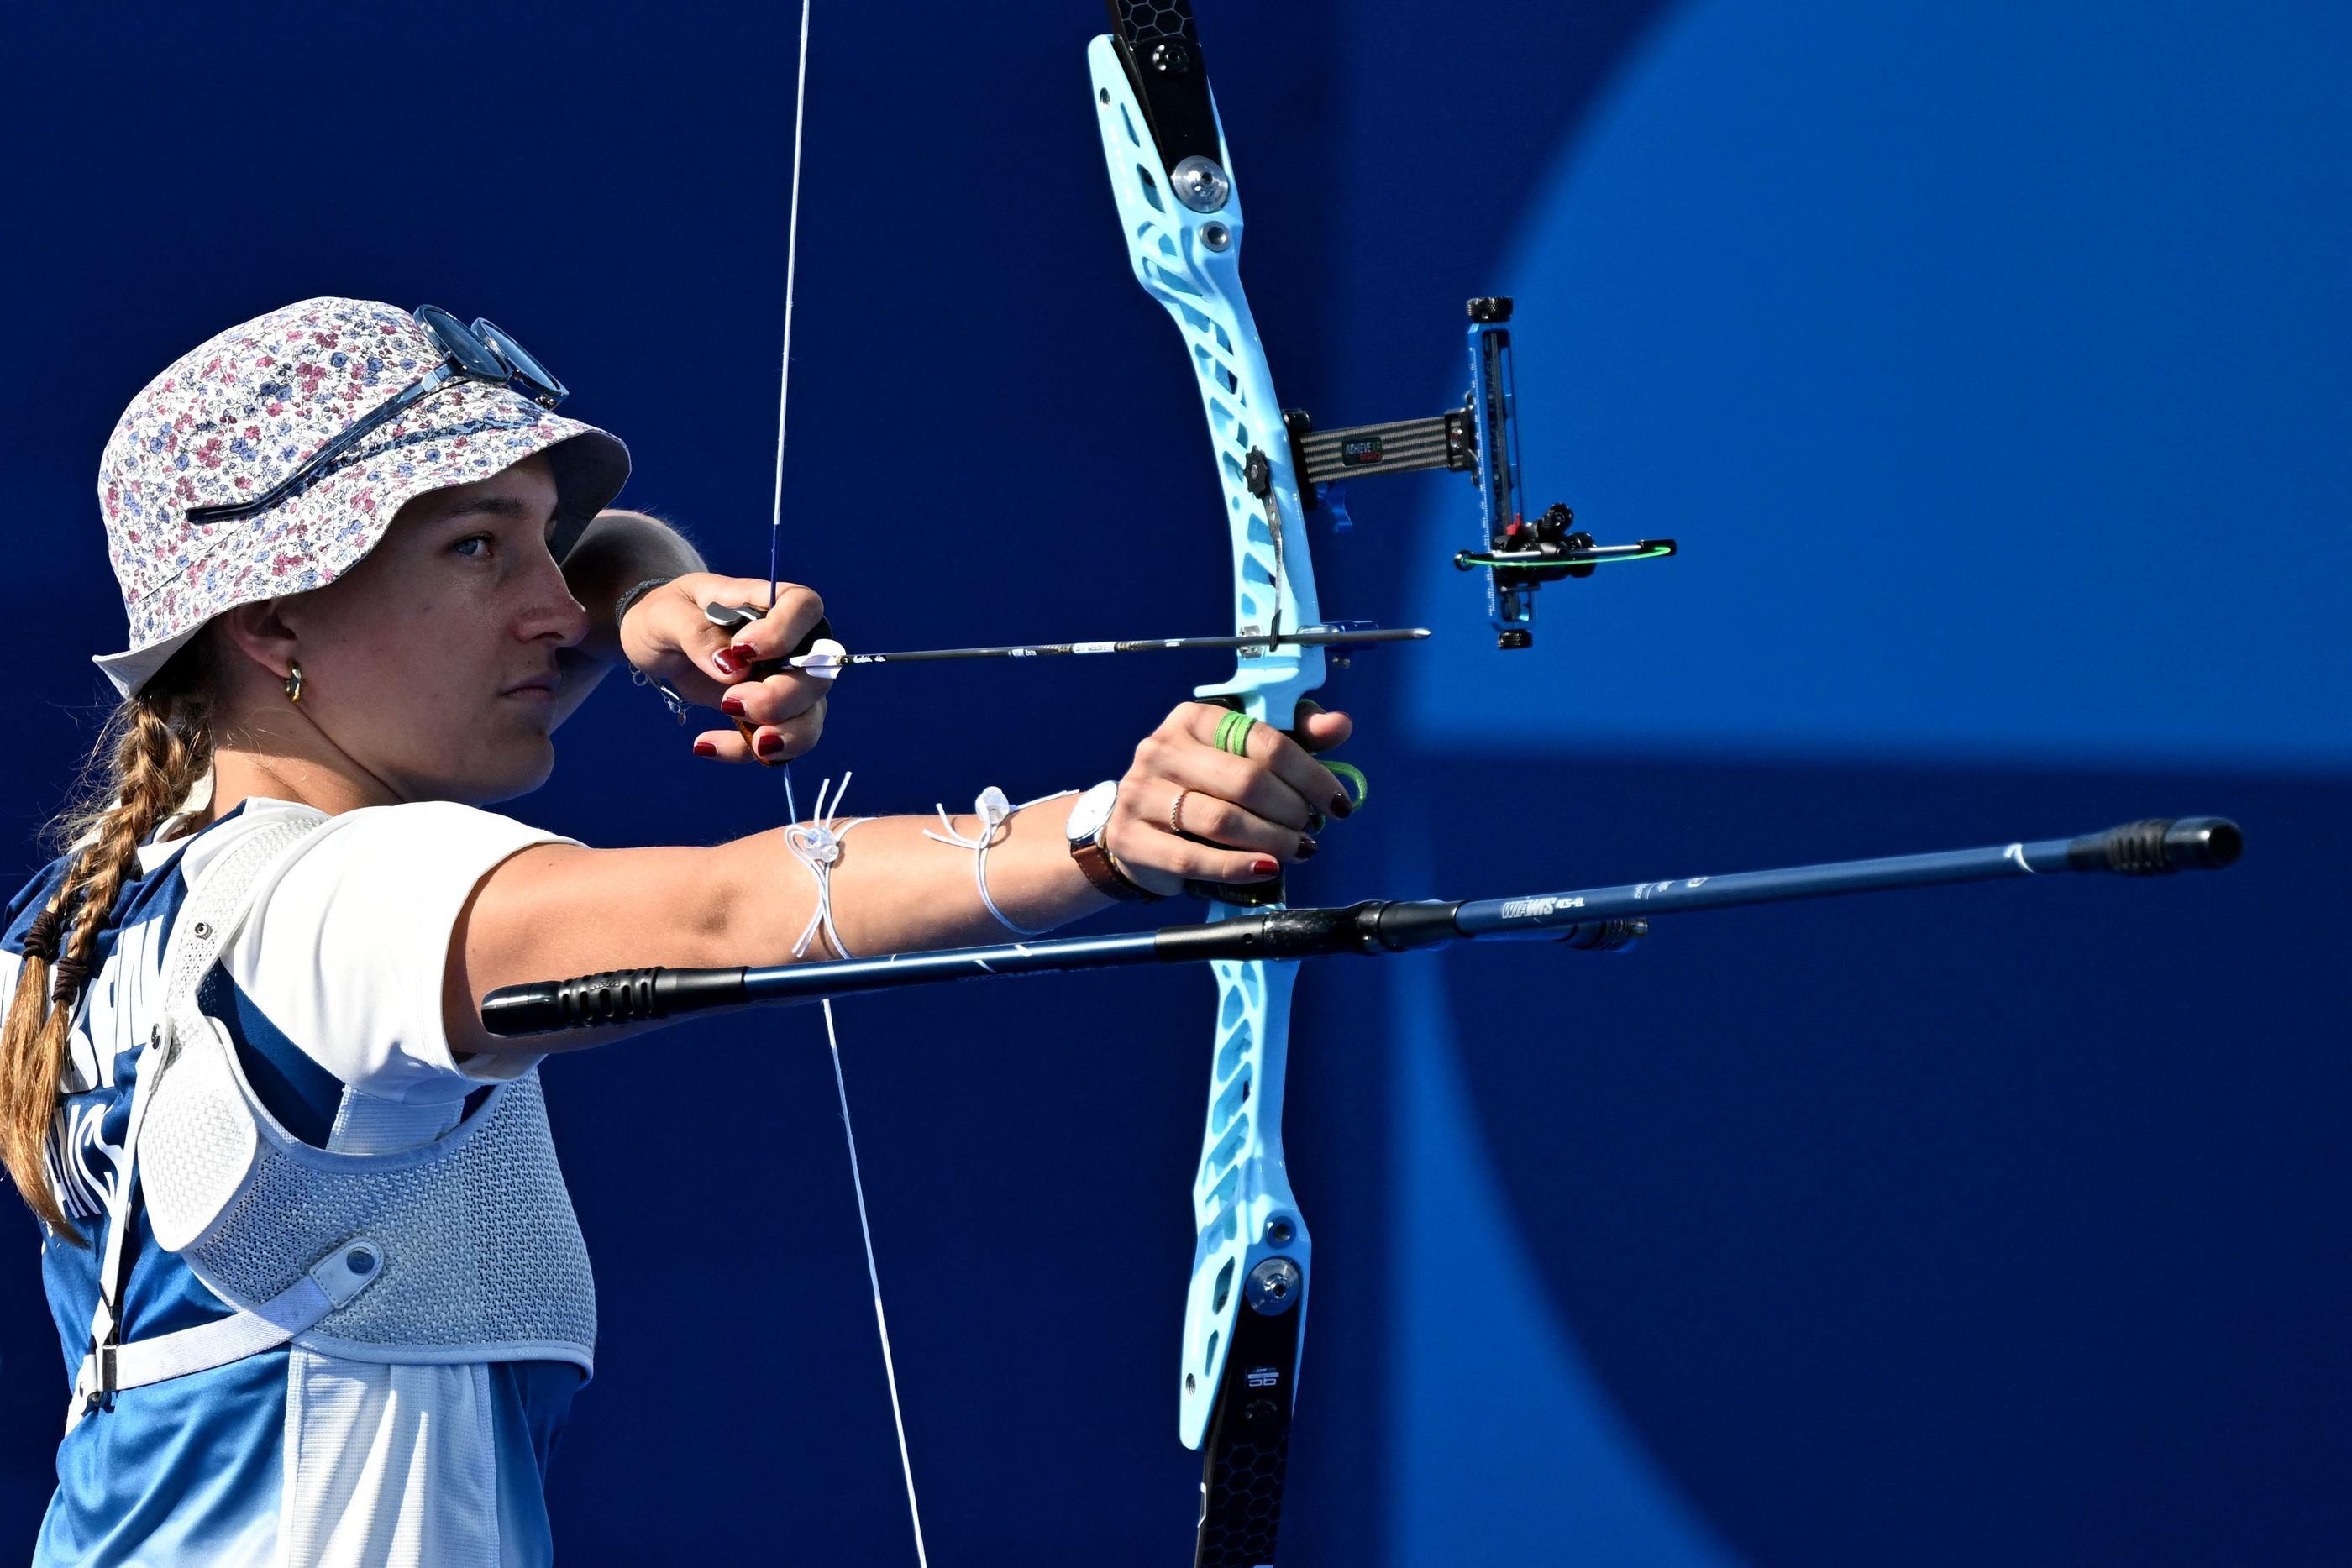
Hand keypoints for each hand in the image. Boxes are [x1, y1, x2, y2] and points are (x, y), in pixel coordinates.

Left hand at [619, 573, 830, 763]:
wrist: (659, 645)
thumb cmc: (666, 616)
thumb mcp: (665, 616)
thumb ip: (696, 633)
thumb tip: (732, 667)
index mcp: (767, 604)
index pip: (804, 607)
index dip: (785, 631)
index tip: (742, 649)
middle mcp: (790, 644)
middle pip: (816, 672)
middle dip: (781, 697)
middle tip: (730, 703)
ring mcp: (785, 683)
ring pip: (810, 714)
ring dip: (787, 735)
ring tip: (752, 745)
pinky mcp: (769, 716)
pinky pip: (776, 742)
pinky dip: (746, 751)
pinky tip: (706, 745)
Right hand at [1099, 701, 1357, 896]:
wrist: (1134, 826)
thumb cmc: (1200, 785)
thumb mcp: (1244, 752)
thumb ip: (1294, 735)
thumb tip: (1339, 726)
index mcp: (1193, 719)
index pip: (1263, 741)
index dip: (1310, 774)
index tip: (1336, 801)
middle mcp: (1162, 750)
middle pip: (1245, 781)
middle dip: (1290, 810)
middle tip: (1309, 828)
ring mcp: (1142, 795)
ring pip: (1221, 821)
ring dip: (1271, 840)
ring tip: (1296, 850)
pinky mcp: (1133, 839)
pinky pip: (1193, 859)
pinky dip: (1237, 867)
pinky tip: (1266, 869)